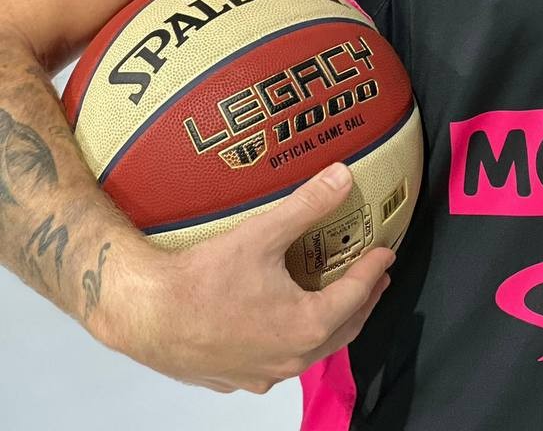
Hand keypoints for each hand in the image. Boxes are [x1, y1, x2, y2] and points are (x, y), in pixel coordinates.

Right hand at [109, 162, 394, 393]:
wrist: (146, 315)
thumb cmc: (202, 279)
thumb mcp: (262, 234)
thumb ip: (308, 204)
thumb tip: (344, 176)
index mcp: (305, 326)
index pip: (356, 296)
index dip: (373, 271)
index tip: (386, 253)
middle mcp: (289, 358)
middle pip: (341, 330)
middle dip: (361, 301)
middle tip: (374, 278)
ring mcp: (261, 373)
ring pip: (310, 350)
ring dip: (330, 324)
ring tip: (336, 299)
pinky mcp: (235, 377)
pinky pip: (277, 361)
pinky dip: (293, 340)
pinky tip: (284, 325)